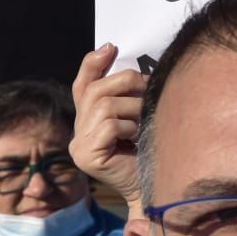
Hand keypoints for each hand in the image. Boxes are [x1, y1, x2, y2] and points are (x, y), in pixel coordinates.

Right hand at [70, 44, 145, 208]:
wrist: (158, 189)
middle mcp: (78, 133)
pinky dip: (129, 127)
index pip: (83, 86)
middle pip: (96, 91)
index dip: (94, 64)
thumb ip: (129, 96)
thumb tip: (129, 62)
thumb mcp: (140, 117)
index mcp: (88, 121)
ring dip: (133, 108)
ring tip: (146, 121)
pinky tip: (139, 138)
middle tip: (150, 87)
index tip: (112, 46)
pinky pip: (109, 125)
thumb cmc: (153, 152)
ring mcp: (79, 146)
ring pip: (104, 105)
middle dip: (127, 82)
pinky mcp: (87, 156)